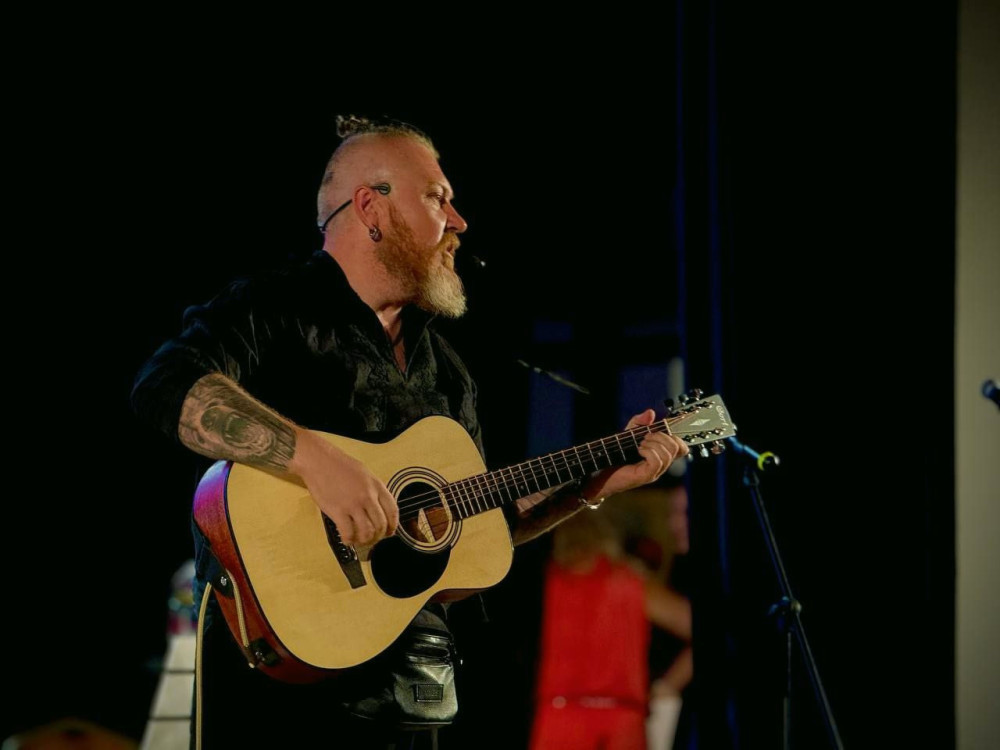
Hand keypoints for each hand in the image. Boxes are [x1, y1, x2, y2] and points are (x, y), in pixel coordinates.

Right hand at [289, 428, 399, 545]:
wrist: (319, 461)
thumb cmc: (339, 465)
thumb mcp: (364, 473)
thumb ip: (373, 489)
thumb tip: (378, 507)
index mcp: (376, 486)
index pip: (392, 510)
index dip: (393, 525)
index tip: (389, 532)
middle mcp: (368, 496)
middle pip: (381, 524)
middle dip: (378, 536)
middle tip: (372, 539)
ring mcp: (353, 504)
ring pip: (367, 531)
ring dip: (365, 540)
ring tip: (359, 540)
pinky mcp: (338, 511)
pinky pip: (348, 532)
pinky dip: (349, 540)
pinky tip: (347, 539)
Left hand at [583, 408, 688, 499]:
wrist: (601, 471)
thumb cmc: (615, 454)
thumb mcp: (628, 433)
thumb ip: (639, 422)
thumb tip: (650, 412)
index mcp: (660, 455)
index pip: (682, 448)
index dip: (676, 437)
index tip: (659, 431)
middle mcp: (661, 465)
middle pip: (678, 448)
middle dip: (662, 436)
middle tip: (646, 436)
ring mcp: (655, 472)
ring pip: (668, 454)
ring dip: (653, 443)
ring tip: (640, 443)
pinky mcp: (646, 476)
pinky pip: (656, 461)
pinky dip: (648, 451)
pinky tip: (638, 450)